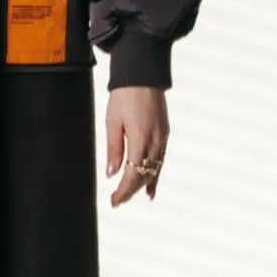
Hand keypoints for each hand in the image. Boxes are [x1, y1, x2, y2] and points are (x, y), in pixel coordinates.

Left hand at [106, 86, 168, 205]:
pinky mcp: (164, 133)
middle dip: (131, 190)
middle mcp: (155, 141)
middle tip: (117, 200)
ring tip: (129, 196)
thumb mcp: (112, 122)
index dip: (123, 191)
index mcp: (140, 138)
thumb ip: (114, 149)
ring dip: (142, 184)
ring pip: (154, 170)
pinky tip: (150, 188)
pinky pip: (160, 160)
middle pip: (144, 175)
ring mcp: (162, 137)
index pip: (133, 174)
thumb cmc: (124, 95)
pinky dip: (155, 175)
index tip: (114, 201)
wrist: (142, 75)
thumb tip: (112, 173)